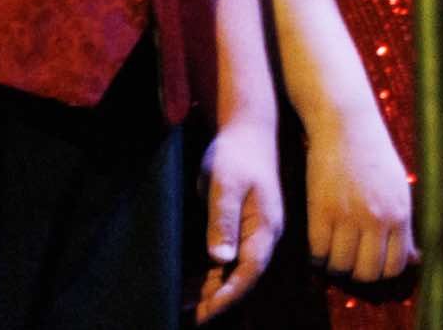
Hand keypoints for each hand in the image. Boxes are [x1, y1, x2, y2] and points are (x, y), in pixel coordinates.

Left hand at [195, 117, 283, 321]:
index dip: (226, 297)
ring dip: (208, 292)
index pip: (249, 273)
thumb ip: (222, 221)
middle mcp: (263, 236)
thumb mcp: (225, 185)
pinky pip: (227, 262)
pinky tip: (187, 285)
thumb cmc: (236, 155)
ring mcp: (253, 234)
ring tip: (177, 305)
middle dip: (213, 302)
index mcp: (265, 228)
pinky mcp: (241, 230)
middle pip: (241, 279)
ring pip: (233, 273)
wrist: (247, 130)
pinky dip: (208, 277)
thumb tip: (220, 258)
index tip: (200, 315)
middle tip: (180, 316)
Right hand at [304, 112, 415, 281]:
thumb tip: (414, 260)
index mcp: (401, 213)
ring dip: (334, 264)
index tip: (369, 261)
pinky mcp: (322, 210)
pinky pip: (317, 252)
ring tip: (332, 249)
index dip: (380, 270)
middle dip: (356, 272)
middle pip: (367, 272)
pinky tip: (318, 243)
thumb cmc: (375, 157)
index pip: (394, 266)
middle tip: (349, 259)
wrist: (348, 126)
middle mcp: (378, 218)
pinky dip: (316, 255)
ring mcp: (349, 216)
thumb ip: (405, 226)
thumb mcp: (399, 189)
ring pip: (340, 266)